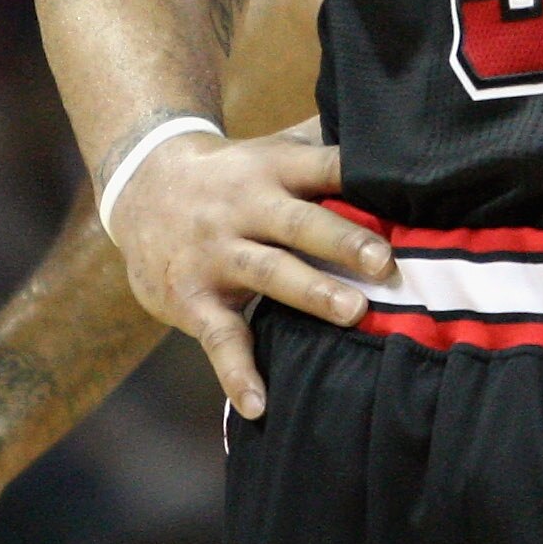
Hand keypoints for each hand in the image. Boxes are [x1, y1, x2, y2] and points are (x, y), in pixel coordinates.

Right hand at [102, 117, 390, 416]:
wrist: (140, 184)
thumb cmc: (230, 173)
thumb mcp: (269, 149)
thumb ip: (321, 145)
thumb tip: (392, 139)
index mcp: (271, 169)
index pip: (320, 167)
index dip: (356, 176)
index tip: (402, 192)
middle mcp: (243, 207)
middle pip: (297, 222)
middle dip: (341, 241)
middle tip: (385, 263)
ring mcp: (216, 253)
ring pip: (266, 271)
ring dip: (309, 292)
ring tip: (353, 313)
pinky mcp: (192, 297)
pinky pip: (218, 336)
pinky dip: (237, 372)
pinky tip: (258, 404)